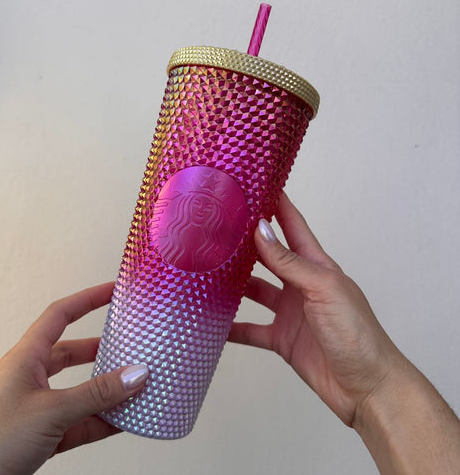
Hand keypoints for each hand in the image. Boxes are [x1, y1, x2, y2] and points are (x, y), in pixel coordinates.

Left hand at [0, 283, 148, 474]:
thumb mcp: (50, 411)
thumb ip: (96, 394)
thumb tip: (135, 374)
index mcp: (27, 357)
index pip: (60, 315)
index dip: (87, 299)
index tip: (113, 290)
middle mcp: (33, 377)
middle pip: (74, 353)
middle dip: (103, 349)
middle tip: (130, 343)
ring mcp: (38, 407)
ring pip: (80, 391)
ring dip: (107, 391)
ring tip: (136, 385)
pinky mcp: (44, 434)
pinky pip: (81, 421)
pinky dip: (103, 421)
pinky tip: (124, 420)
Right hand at [229, 193, 403, 426]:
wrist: (366, 387)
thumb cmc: (356, 333)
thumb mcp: (323, 290)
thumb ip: (290, 263)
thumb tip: (261, 231)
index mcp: (316, 266)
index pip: (293, 227)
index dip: (278, 205)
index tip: (257, 185)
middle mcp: (300, 285)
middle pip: (269, 256)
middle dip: (247, 241)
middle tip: (219, 226)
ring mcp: (290, 312)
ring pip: (255, 290)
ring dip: (235, 283)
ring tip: (207, 271)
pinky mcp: (281, 339)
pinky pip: (251, 330)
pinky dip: (233, 327)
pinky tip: (212, 323)